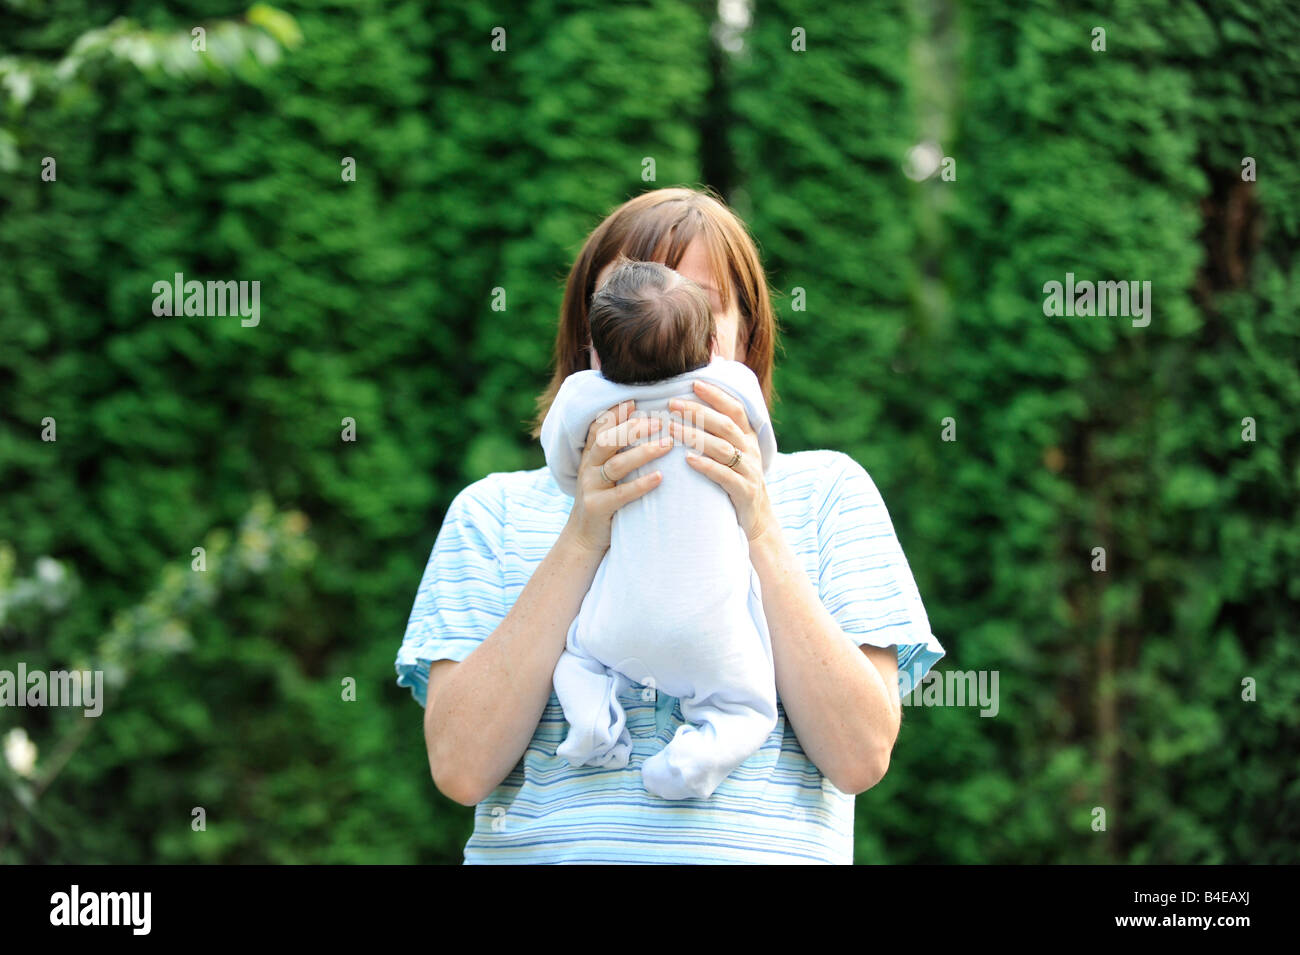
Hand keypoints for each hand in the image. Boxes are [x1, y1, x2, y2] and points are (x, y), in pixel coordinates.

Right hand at [564, 399, 672, 554]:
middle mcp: (588, 467)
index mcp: (591, 456)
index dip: (615, 412)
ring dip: (642, 452)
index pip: (600, 427)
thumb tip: (644, 423)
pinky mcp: (597, 508)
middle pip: (608, 440)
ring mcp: (591, 487)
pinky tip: (660, 477)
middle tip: (661, 421)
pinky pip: (621, 494)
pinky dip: (641, 485)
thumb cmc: (604, 500)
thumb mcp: (606, 472)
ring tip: (667, 444)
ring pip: (616, 464)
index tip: (635, 399)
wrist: (584, 539)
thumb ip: (619, 451)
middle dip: (633, 428)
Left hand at [668, 380, 776, 543]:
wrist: (757, 520)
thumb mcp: (733, 454)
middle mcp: (751, 450)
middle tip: (673, 404)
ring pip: (722, 447)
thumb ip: (720, 432)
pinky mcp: (745, 491)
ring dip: (696, 436)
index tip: (693, 382)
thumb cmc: (737, 481)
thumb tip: (698, 403)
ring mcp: (750, 470)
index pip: (734, 408)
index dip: (716, 394)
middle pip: (725, 424)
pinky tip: (688, 460)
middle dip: (698, 412)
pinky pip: (725, 475)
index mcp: (747, 437)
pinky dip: (706, 466)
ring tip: (672, 429)